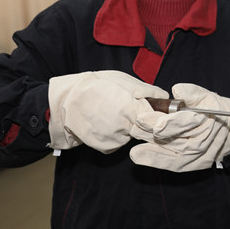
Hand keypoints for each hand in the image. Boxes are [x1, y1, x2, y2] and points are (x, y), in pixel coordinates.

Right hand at [48, 70, 168, 152]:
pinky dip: (118, 133)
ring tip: (115, 112)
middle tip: (131, 108)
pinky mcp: (107, 147)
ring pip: (134, 134)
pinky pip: (121, 140)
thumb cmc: (94, 86)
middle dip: (146, 120)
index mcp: (130, 108)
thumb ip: (145, 90)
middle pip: (147, 128)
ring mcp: (115, 140)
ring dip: (130, 125)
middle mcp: (124, 128)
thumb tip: (164, 96)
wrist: (65, 103)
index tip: (163, 111)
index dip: (161, 114)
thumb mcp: (122, 80)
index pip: (157, 117)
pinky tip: (108, 121)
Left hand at [129, 83, 229, 171]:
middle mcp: (203, 141)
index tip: (147, 117)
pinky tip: (138, 155)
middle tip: (136, 124)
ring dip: (150, 147)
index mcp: (208, 121)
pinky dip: (155, 160)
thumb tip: (177, 90)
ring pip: (171, 152)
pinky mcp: (191, 164)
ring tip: (134, 138)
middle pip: (175, 138)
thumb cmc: (214, 110)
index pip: (185, 123)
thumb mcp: (207, 96)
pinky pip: (172, 164)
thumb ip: (193, 93)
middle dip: (153, 132)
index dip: (165, 121)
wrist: (229, 131)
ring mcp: (198, 156)